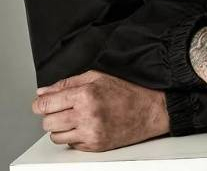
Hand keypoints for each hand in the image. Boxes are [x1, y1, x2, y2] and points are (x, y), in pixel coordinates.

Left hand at [31, 70, 169, 150]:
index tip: (41, 103)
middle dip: (50, 115)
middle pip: (47, 122)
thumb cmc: (126, 91)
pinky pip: (70, 145)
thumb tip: (43, 92)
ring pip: (56, 136)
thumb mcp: (97, 77)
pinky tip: (85, 125)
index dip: (40, 104)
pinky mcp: (95, 146)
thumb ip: (67, 84)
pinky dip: (73, 136)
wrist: (149, 110)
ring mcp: (90, 133)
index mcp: (85, 94)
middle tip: (61, 109)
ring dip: (60, 127)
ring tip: (74, 117)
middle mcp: (86, 115)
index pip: (46, 104)